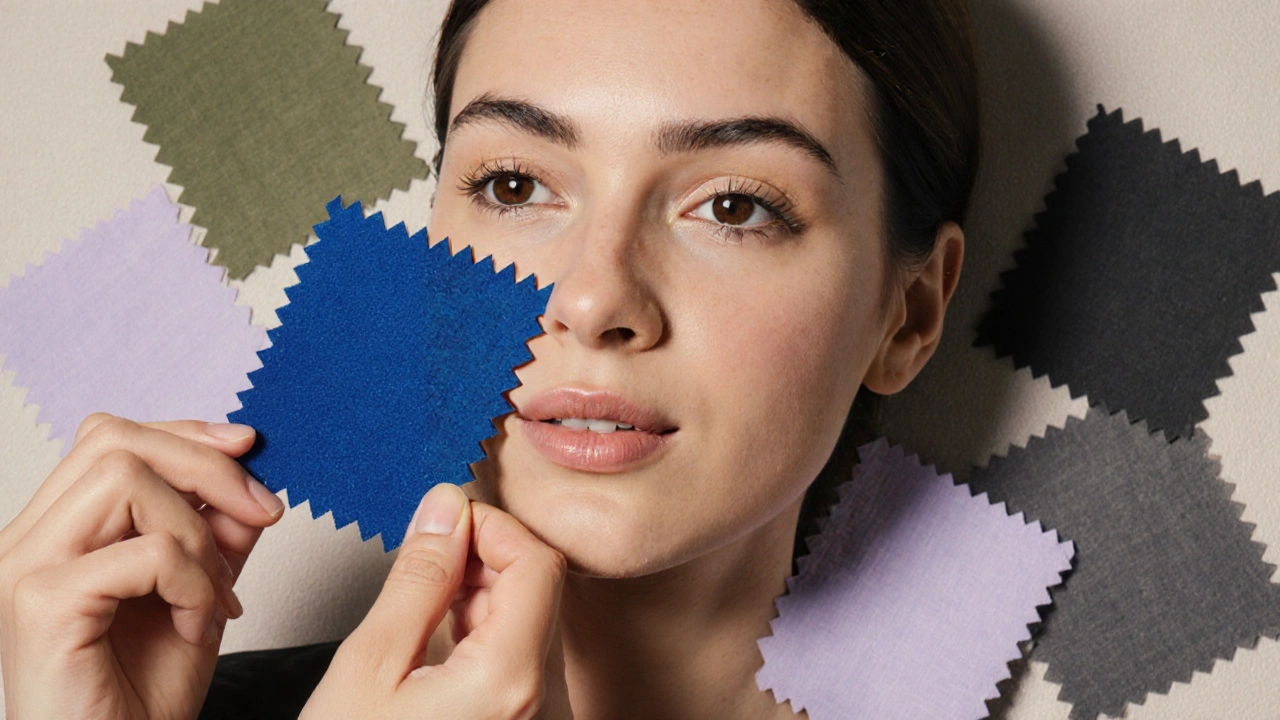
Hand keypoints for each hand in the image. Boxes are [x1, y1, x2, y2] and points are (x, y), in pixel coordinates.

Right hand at [0, 414, 285, 719]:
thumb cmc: (140, 697)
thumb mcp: (200, 592)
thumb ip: (217, 531)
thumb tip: (251, 471)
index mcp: (56, 531)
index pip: (109, 438)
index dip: (188, 436)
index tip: (252, 451)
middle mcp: (27, 540)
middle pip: (114, 441)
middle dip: (207, 468)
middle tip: (262, 513)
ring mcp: (25, 568)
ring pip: (124, 477)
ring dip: (198, 532)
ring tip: (216, 594)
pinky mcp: (42, 603)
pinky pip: (147, 551)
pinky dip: (193, 581)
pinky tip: (196, 625)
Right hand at [302, 484, 571, 719]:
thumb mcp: (370, 664)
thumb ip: (417, 578)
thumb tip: (445, 510)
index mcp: (508, 679)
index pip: (537, 561)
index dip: (492, 526)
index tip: (445, 519)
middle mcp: (537, 700)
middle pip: (540, 587)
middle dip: (487, 554)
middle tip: (427, 553)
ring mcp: (533, 715)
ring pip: (530, 617)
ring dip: (483, 589)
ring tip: (423, 597)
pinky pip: (519, 653)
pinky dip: (483, 626)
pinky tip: (437, 632)